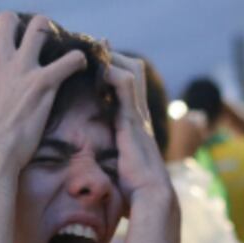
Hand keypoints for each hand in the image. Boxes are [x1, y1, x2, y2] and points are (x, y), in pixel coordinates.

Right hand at [0, 12, 86, 173]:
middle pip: (7, 21)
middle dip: (17, 24)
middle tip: (25, 35)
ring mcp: (22, 69)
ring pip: (39, 28)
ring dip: (48, 31)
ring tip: (55, 38)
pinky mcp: (43, 82)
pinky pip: (69, 61)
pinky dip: (77, 60)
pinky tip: (80, 64)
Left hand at [104, 50, 172, 205]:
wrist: (150, 196)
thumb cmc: (136, 188)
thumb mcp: (121, 166)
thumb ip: (114, 156)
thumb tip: (96, 168)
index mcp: (136, 121)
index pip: (130, 83)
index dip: (114, 67)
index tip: (96, 59)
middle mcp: (140, 112)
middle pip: (134, 69)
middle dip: (113, 55)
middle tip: (93, 46)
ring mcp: (138, 114)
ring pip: (132, 70)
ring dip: (112, 57)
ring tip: (94, 47)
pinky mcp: (133, 119)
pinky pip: (125, 84)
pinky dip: (112, 71)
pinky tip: (98, 66)